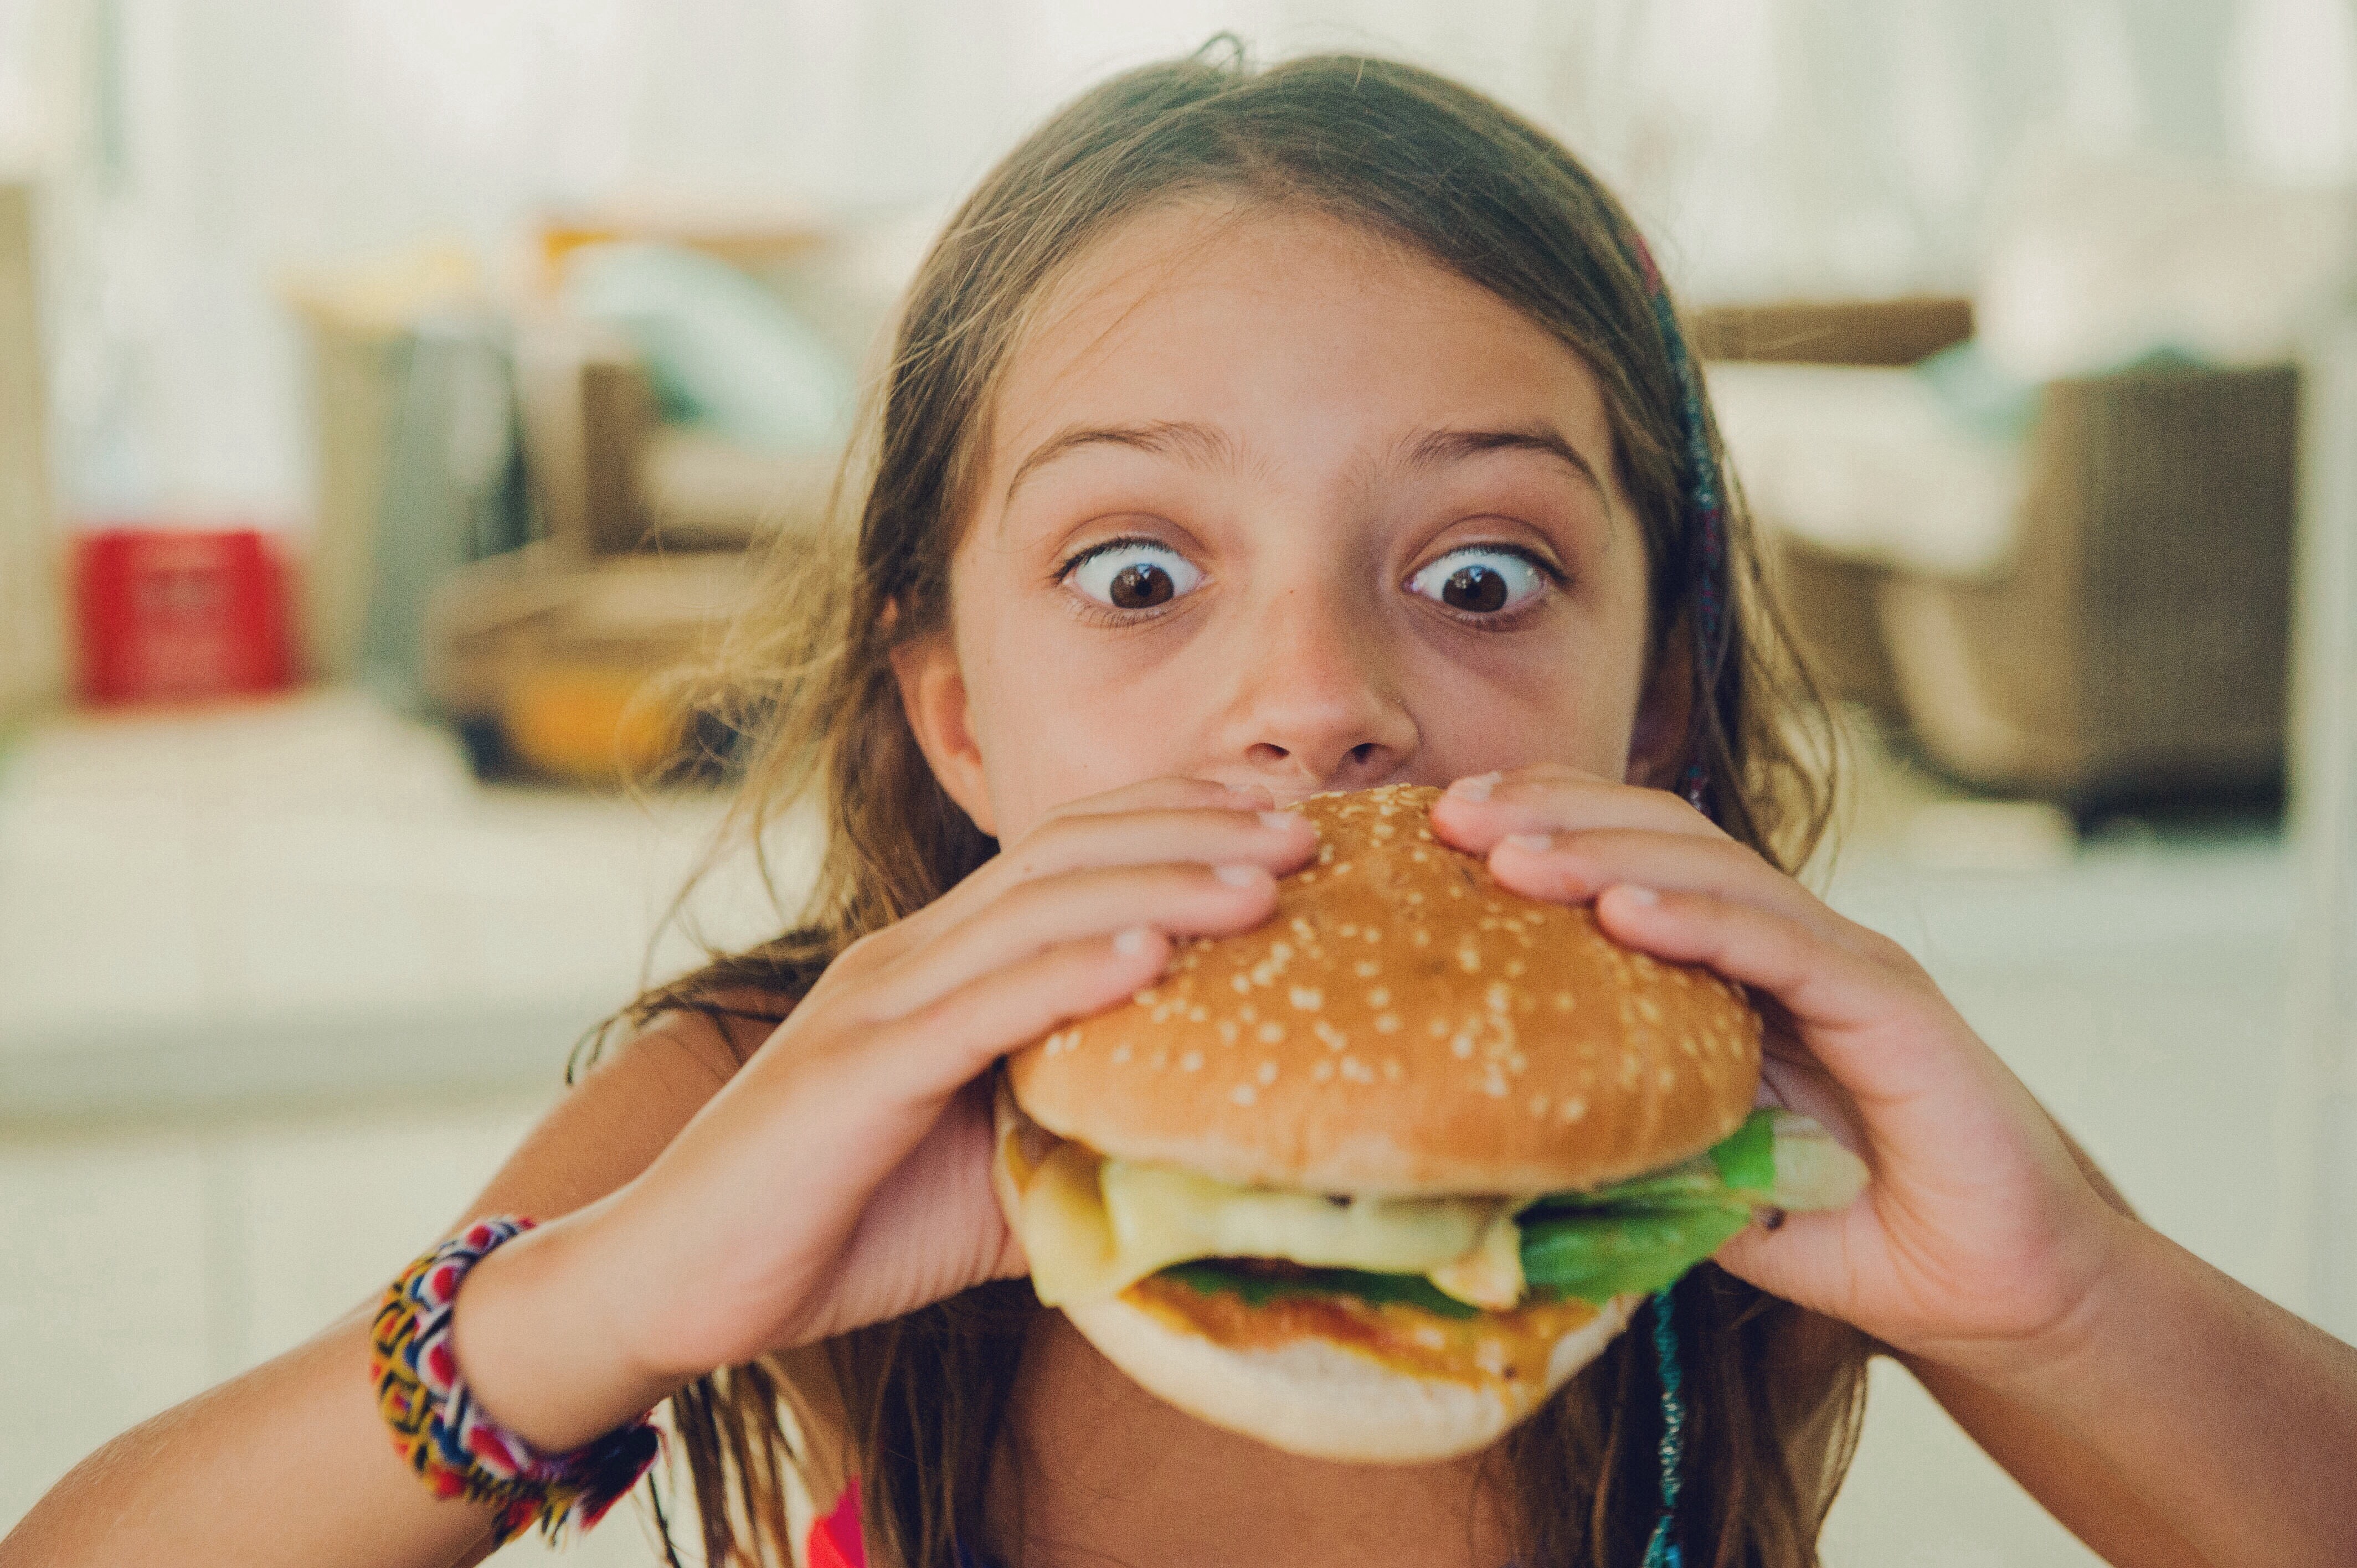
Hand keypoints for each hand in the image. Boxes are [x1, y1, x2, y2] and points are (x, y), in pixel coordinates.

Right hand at [457, 777, 1315, 1447]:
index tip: (1281, 814)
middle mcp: (911, 956)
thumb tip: (1215, 1161)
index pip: (1069, 853)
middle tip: (1307, 827)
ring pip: (1034, 912)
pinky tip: (1151, 955)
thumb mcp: (996, 1178)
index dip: (1175, 816)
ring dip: (1159, 886)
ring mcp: (877, 1003)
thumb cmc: (842, 1227)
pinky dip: (1069, 974)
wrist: (679, 1288)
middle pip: (1067, 855)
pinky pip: (978, 1009)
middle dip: (1193, 829)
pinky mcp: (855, 1072)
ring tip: (1266, 882)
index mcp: (942, 962)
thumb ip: (1086, 1144)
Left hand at [1430, 766, 2127, 1386]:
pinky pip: (1781, 943)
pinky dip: (1699, 919)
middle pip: (1660, 838)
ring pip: (1712, 872)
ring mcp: (1843, 961)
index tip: (1442, 832)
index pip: (1631, 863)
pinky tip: (1622, 911)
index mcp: (1739, 968)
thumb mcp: (1705, 1180)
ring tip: (1509, 854)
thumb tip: (1500, 1143)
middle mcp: (1789, 942)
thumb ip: (1627, 1143)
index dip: (1541, 831)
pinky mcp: (1891, 1002)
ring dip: (1604, 853)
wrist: (1995, 1294)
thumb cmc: (1852, 1232)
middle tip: (1452, 816)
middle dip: (1551, 814)